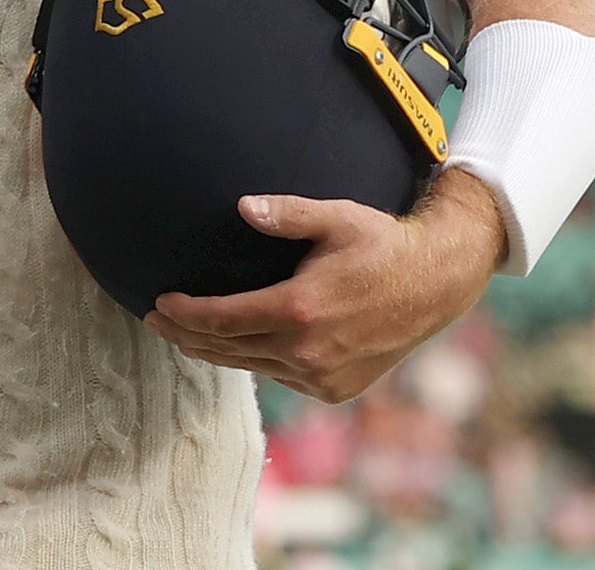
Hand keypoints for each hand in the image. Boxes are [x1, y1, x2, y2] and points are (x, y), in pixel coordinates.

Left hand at [145, 173, 505, 402]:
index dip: (184, 313)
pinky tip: (240, 346)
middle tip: (156, 321)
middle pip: (228, 349)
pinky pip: (281, 376)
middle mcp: (307, 351)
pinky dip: (256, 361)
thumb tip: (241, 205)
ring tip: (187, 335)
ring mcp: (322, 375)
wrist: (437, 284)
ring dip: (216, 352)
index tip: (158, 302)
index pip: (222, 320)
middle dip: (186, 335)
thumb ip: (285, 213)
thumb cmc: (383, 244)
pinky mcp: (336, 388)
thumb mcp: (335, 218)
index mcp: (299, 310)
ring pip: (252, 366)